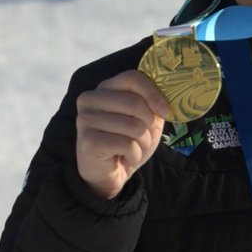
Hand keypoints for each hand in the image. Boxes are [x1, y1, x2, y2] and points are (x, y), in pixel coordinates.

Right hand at [74, 70, 170, 198]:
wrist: (108, 173)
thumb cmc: (126, 142)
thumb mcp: (145, 119)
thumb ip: (153, 104)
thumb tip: (166, 101)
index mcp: (105, 88)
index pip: (132, 78)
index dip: (153, 94)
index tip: (165, 112)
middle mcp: (90, 99)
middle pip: (135, 103)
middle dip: (149, 125)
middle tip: (145, 138)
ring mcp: (86, 119)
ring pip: (134, 126)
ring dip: (143, 143)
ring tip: (134, 149)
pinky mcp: (88, 141)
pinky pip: (126, 144)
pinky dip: (134, 154)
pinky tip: (125, 157)